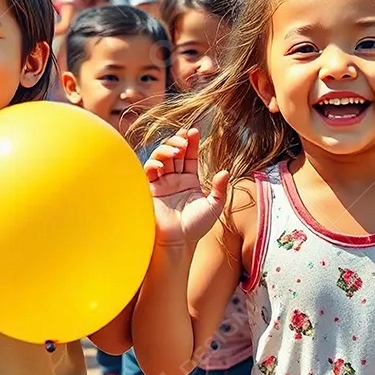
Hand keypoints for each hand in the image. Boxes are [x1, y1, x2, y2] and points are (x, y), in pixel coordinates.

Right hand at [145, 129, 229, 247]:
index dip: (191, 142)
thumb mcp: (214, 207)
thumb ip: (219, 189)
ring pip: (160, 157)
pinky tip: (162, 165)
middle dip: (178, 141)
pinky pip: (148, 170)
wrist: (177, 243)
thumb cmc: (195, 227)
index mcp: (189, 180)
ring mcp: (161, 183)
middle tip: (184, 140)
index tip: (194, 131)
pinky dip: (153, 163)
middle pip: (174, 152)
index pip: (190, 156)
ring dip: (166, 149)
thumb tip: (226, 172)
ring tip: (176, 151)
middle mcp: (174, 179)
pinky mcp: (149, 189)